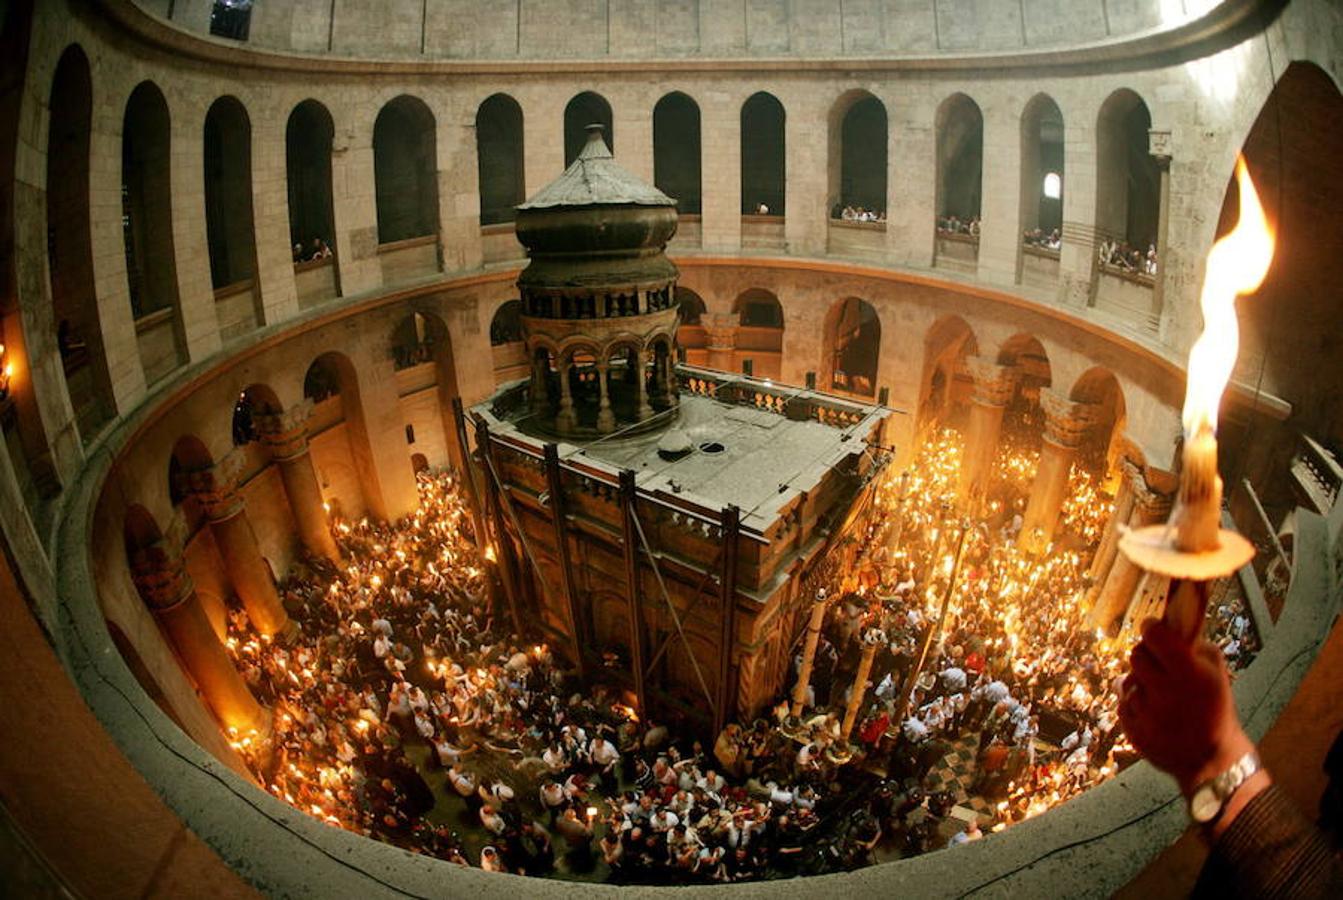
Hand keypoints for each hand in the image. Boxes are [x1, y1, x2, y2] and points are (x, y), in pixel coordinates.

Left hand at [1118, 617, 1253, 795]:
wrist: (1211, 760)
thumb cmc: (1216, 710)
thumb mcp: (1217, 674)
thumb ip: (1193, 646)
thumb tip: (1166, 626)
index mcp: (1190, 675)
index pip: (1156, 636)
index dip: (1152, 629)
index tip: (1153, 628)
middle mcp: (1166, 692)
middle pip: (1137, 655)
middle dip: (1147, 655)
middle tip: (1159, 664)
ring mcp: (1147, 714)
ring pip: (1128, 680)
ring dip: (1141, 683)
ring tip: (1163, 697)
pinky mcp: (1133, 730)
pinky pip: (1123, 703)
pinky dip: (1135, 704)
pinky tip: (1156, 714)